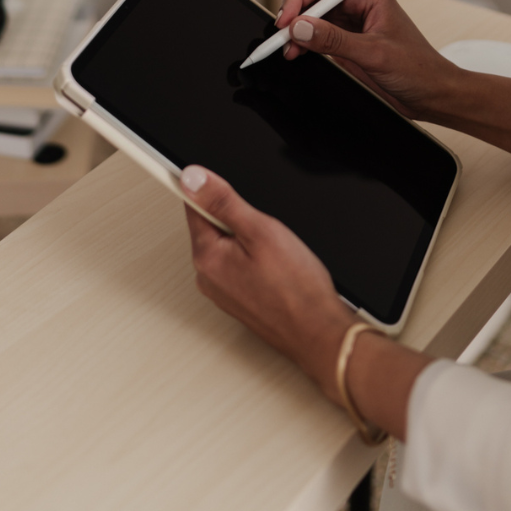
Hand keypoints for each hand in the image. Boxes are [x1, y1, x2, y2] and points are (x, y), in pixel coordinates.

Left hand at [180, 164, 433, 438]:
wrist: (318, 332)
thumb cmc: (296, 288)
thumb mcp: (261, 230)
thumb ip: (223, 202)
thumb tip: (193, 178)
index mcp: (207, 256)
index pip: (192, 207)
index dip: (208, 189)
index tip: (214, 180)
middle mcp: (207, 277)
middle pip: (212, 227)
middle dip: (237, 220)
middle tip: (266, 229)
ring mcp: (221, 292)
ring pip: (227, 248)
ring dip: (247, 242)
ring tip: (276, 253)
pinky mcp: (237, 301)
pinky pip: (237, 268)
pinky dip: (254, 261)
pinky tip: (276, 269)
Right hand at [276, 0, 460, 120]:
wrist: (431, 95)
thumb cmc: (419, 68)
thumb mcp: (374, 54)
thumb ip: (335, 40)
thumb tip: (302, 28)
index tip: (286, 20)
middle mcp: (359, 6)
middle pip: (314, 1)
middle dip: (295, 17)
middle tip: (281, 37)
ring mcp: (352, 25)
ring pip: (313, 20)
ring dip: (297, 33)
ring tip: (287, 49)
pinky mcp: (348, 44)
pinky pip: (318, 37)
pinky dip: (303, 44)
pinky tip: (297, 53)